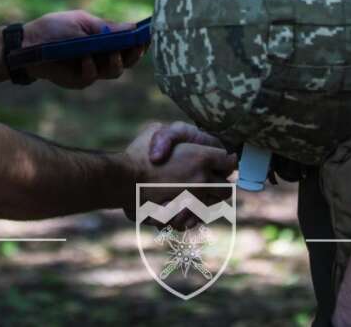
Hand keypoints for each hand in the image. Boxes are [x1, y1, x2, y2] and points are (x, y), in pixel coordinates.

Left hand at [21, 10, 146, 89]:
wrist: (28, 43)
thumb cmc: (55, 28)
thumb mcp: (82, 21)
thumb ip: (106, 28)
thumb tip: (133, 27)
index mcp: (105, 39)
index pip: (130, 42)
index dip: (141, 41)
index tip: (149, 36)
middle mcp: (102, 56)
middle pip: (128, 60)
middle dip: (134, 54)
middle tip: (136, 47)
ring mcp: (92, 69)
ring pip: (114, 71)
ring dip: (116, 62)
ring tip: (112, 53)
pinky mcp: (78, 80)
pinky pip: (91, 77)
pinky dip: (90, 68)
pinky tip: (85, 59)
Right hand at [121, 121, 236, 218]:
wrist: (121, 180)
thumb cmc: (137, 153)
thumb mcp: (157, 131)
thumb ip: (176, 135)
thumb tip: (190, 142)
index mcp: (202, 157)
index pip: (229, 161)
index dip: (224, 161)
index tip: (218, 162)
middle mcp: (202, 180)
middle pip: (226, 187)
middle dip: (220, 184)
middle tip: (210, 181)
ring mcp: (194, 201)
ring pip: (214, 206)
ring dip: (208, 201)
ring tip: (196, 196)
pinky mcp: (183, 216)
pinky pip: (198, 220)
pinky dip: (195, 216)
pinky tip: (185, 209)